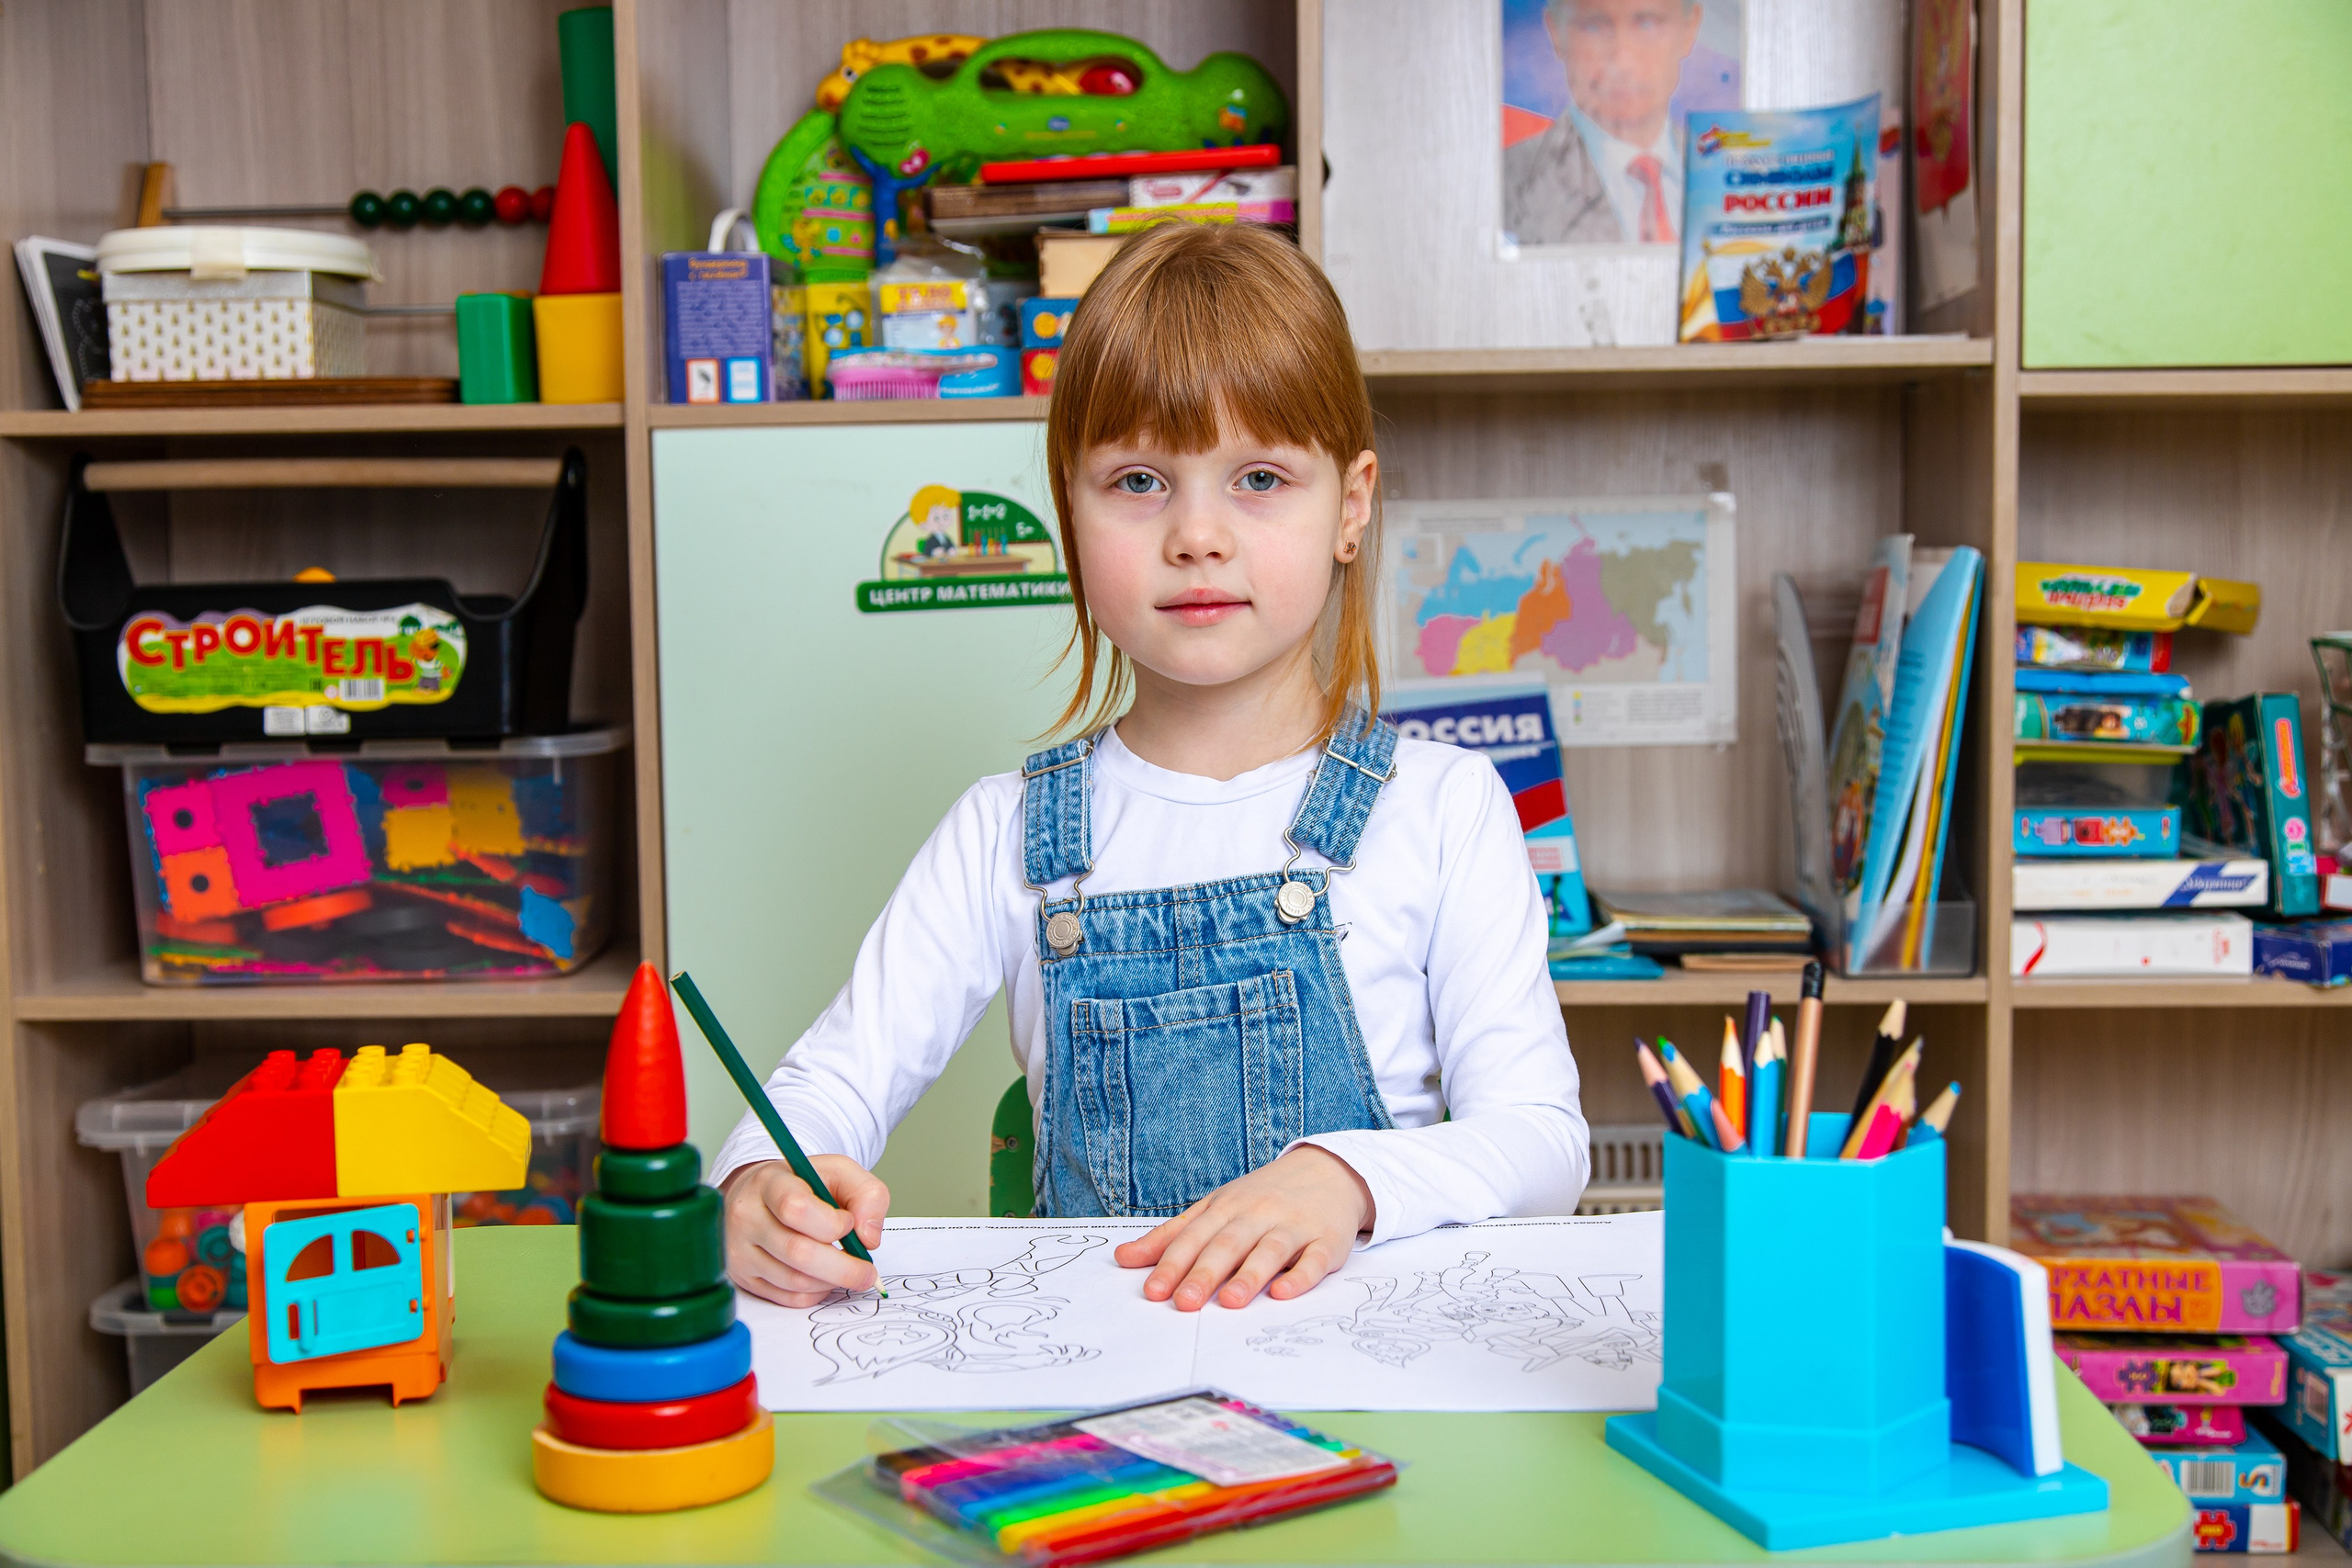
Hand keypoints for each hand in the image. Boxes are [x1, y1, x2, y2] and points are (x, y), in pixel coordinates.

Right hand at [721, 1155, 887, 1306]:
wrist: (758, 1195)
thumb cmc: (802, 1184)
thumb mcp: (840, 1172)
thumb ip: (867, 1195)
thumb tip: (868, 1239)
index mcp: (769, 1182)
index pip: (795, 1208)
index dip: (831, 1223)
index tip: (848, 1223)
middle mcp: (747, 1216)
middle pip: (797, 1252)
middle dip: (843, 1267)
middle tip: (867, 1272)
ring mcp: (740, 1250)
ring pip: (795, 1280)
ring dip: (831, 1281)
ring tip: (846, 1269)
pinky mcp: (744, 1277)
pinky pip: (788, 1297)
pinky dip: (816, 1292)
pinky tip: (824, 1277)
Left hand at [1113, 1145, 1373, 1310]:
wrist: (1329, 1171)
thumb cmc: (1262, 1197)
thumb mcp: (1214, 1209)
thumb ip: (1171, 1236)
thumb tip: (1123, 1258)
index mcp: (1226, 1208)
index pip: (1194, 1238)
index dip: (1173, 1264)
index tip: (1154, 1291)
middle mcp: (1257, 1215)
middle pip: (1227, 1245)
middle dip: (1204, 1274)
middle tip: (1184, 1303)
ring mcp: (1293, 1227)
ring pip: (1269, 1251)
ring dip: (1249, 1276)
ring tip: (1230, 1302)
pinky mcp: (1326, 1241)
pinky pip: (1313, 1260)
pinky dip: (1300, 1276)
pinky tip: (1284, 1293)